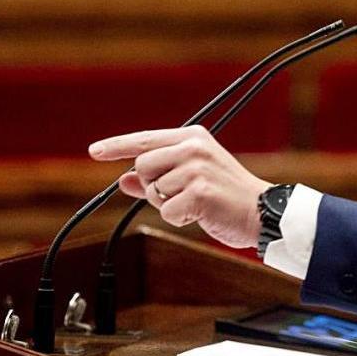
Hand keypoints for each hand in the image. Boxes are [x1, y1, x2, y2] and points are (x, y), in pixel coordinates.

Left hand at [90, 126, 271, 248]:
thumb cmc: (227, 195)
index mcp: (192, 137)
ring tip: (196, 203)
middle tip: (181, 194)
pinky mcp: (199, 191)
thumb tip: (123, 180)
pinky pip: (166, 211)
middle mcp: (193, 147)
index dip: (116, 146)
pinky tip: (201, 213)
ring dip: (168, 204)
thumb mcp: (192, 177)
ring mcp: (196, 168)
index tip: (94, 150)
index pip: (144, 139)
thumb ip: (157, 176)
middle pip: (142, 167)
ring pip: (153, 191)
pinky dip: (179, 219)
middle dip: (152, 186)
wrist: (263, 211)